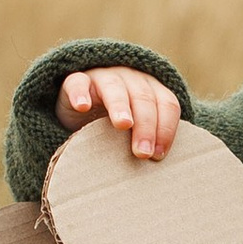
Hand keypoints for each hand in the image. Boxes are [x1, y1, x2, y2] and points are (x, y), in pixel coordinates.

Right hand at [57, 66, 181, 161]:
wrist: (79, 107)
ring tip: (123, 124)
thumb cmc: (113, 125)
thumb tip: (157, 165)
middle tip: (143, 152)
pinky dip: (80, 93)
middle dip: (146, 125)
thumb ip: (148, 141)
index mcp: (151, 90)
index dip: (166, 128)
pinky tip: (82, 106)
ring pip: (115, 88)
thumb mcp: (134, 131)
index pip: (166, 104)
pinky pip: (77, 82)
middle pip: (144, 98)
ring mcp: (103, 77)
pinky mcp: (76, 80)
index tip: (158, 155)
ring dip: (120, 106)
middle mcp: (130, 79)